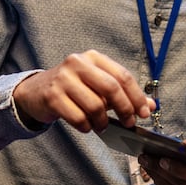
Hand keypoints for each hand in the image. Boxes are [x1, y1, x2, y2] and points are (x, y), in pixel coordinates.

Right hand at [13, 50, 154, 131]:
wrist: (34, 92)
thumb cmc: (71, 89)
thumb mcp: (97, 85)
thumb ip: (123, 93)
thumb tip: (151, 106)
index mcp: (93, 57)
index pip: (122, 75)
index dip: (137, 96)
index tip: (144, 113)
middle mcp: (77, 63)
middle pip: (111, 88)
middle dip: (124, 109)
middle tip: (128, 123)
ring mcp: (63, 79)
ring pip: (95, 105)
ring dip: (103, 122)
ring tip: (101, 126)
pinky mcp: (52, 96)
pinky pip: (78, 117)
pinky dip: (86, 127)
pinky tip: (86, 126)